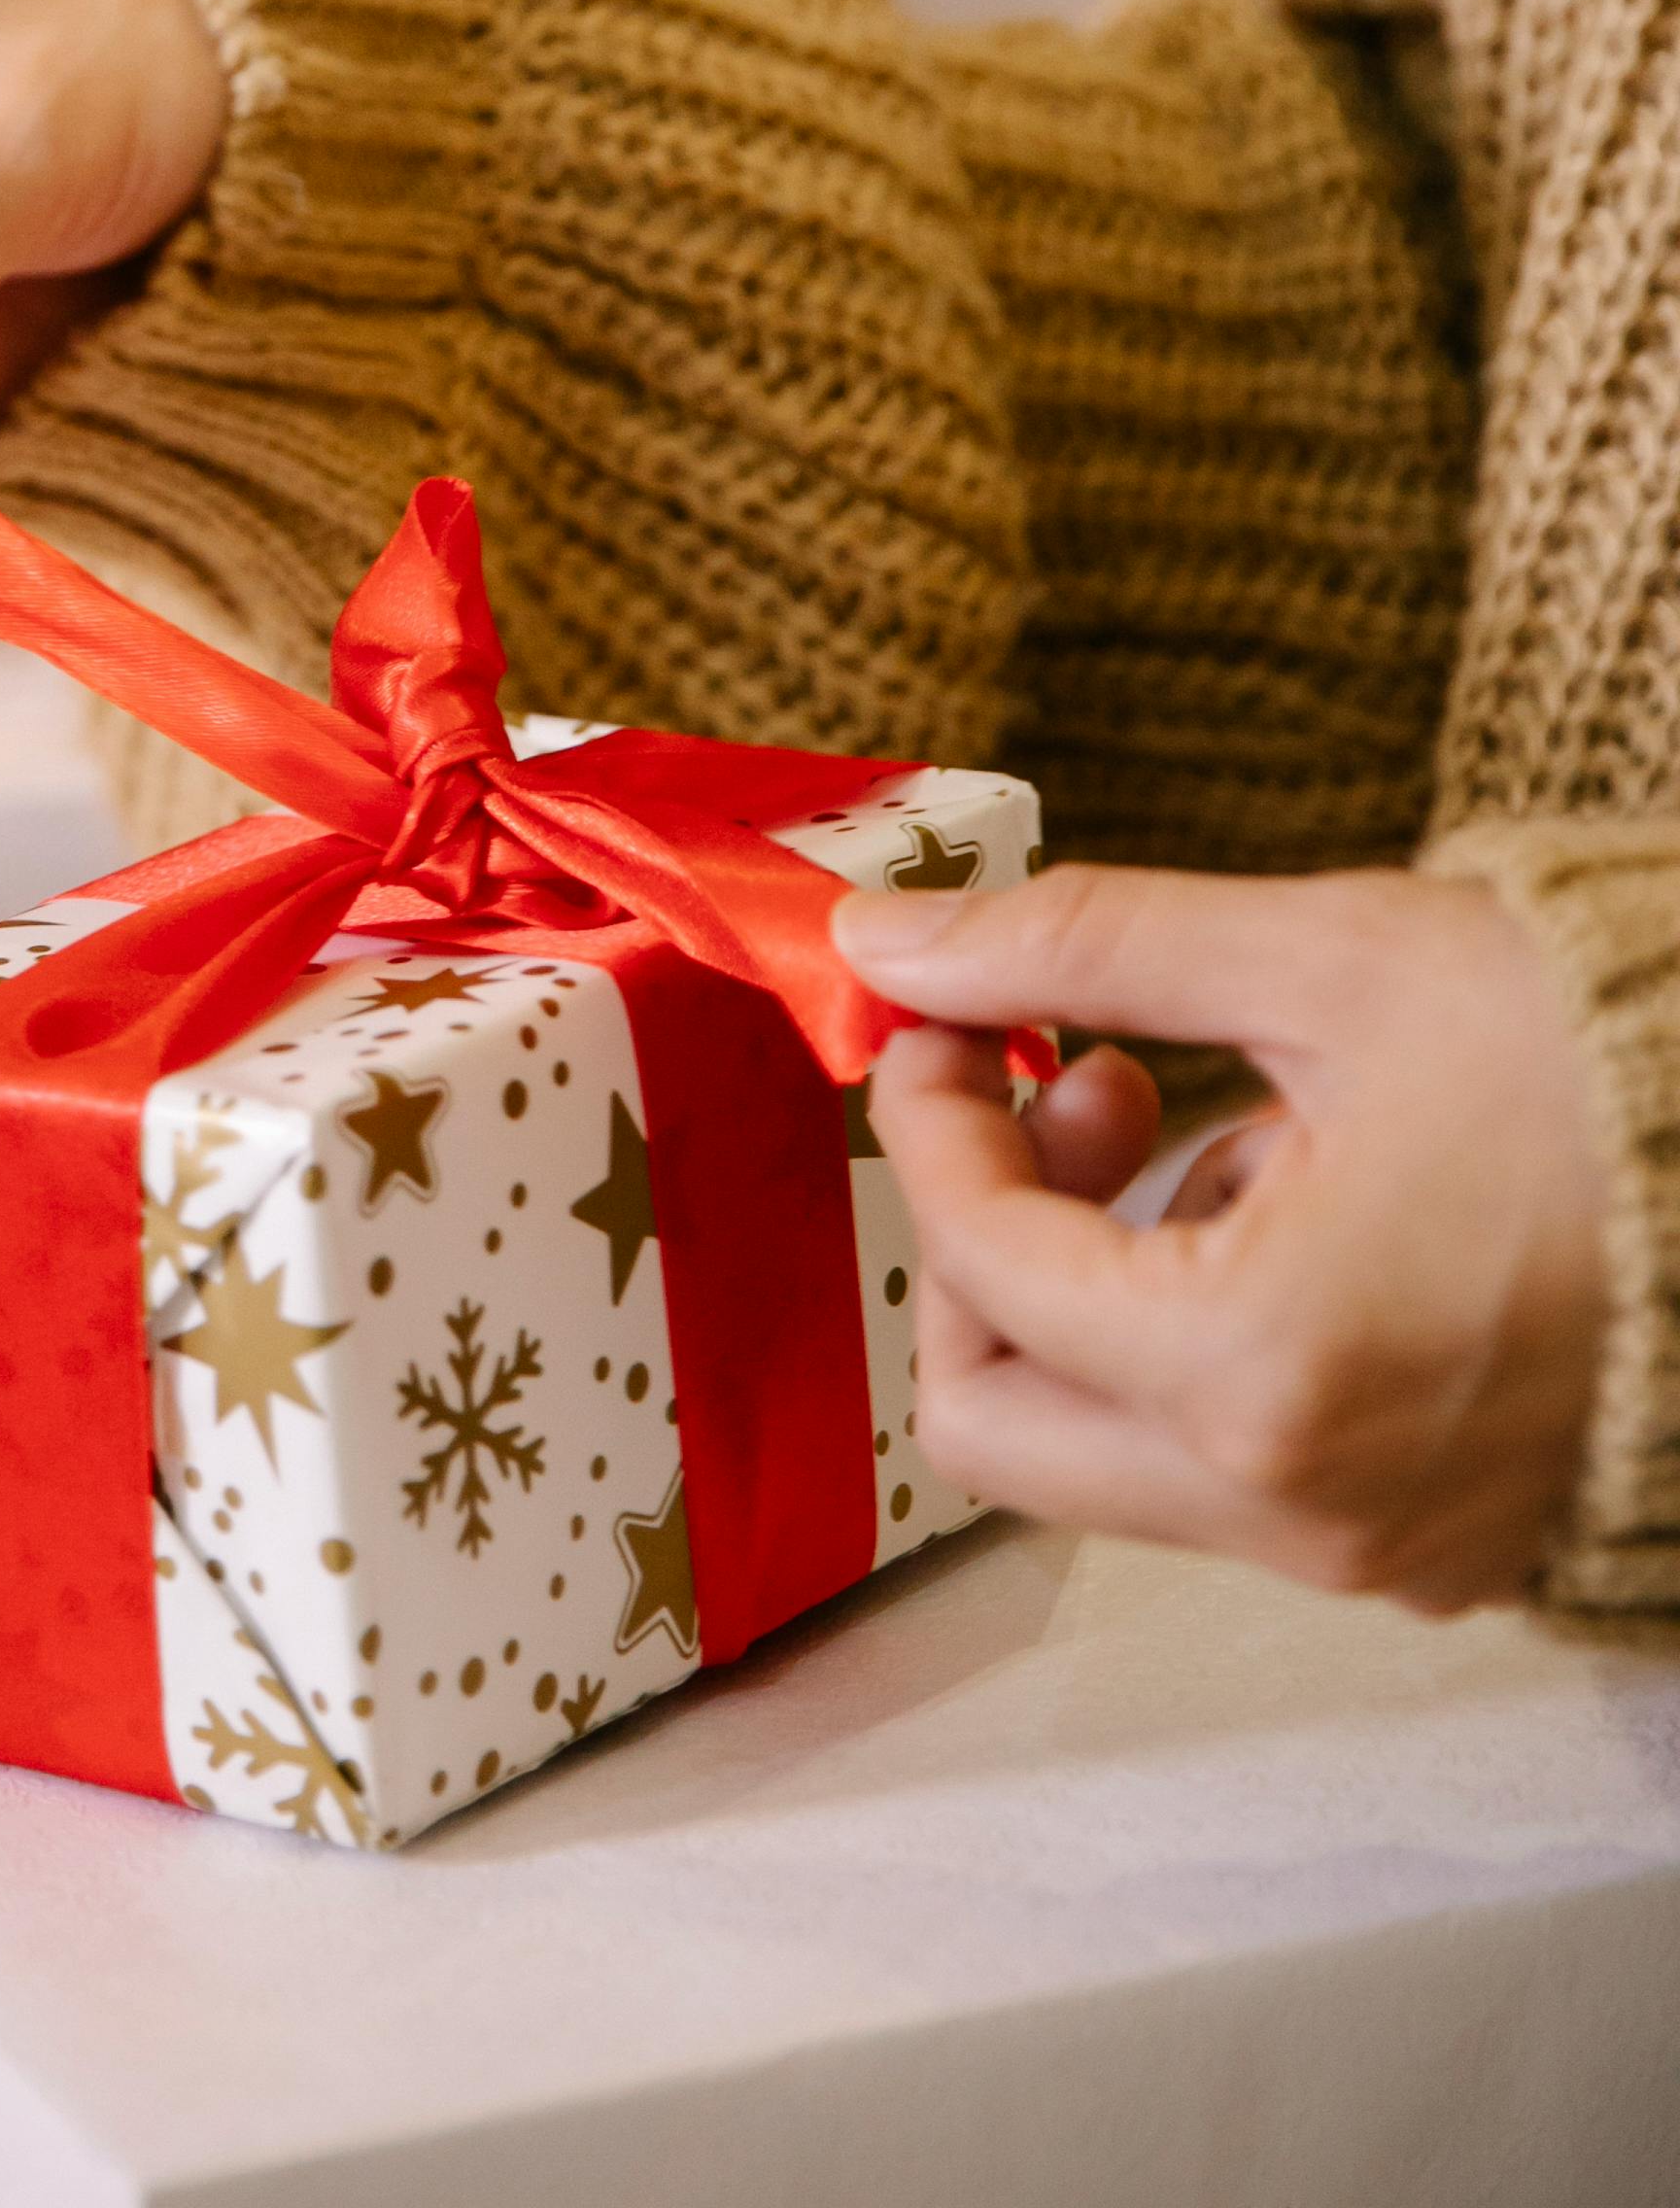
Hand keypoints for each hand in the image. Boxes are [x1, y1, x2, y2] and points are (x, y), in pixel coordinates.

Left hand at [833, 861, 1607, 1614]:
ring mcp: (1373, 1546)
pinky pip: (1230, 1471)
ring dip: (1096, 1283)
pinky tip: (1291, 1201)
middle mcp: (1305, 1502)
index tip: (950, 1021)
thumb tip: (890, 936)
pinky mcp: (1428, 1546)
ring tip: (1209, 1121)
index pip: (980, 1263)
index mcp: (1262, 1365)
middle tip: (1067, 1094)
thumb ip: (1075, 949)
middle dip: (986, 1245)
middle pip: (999, 1423)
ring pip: (1109, 1452)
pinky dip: (1197, 1341)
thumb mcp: (1317, 958)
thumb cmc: (1591, 1051)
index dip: (933, 1119)